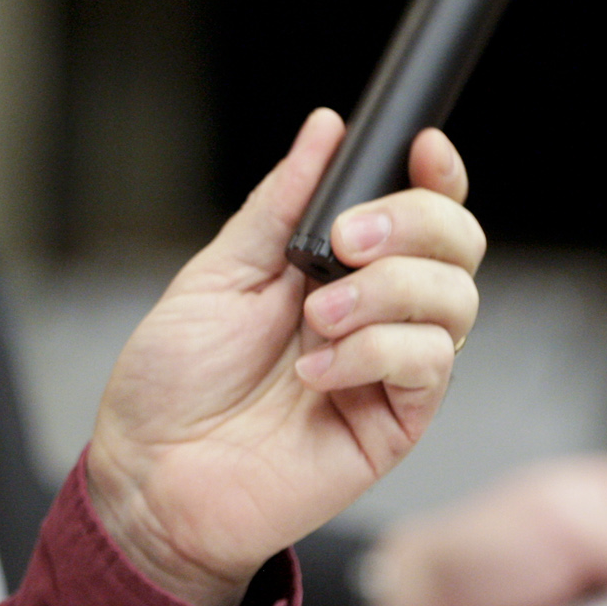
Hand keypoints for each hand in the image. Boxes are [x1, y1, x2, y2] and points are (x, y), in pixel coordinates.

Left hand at [86, 110, 483, 605]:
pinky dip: (376, 351)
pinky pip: (429, 365)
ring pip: (456, 300)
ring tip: (316, 317)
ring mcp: (389, 367)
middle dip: (414, 224)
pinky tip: (316, 370)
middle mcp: (375, 311)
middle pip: (457, 245)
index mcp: (335, 268)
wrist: (150, 476)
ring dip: (388, 291)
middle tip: (348, 240)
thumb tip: (326, 130)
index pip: (417, 209)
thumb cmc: (172, 383)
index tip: (423, 149)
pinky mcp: (396, 422)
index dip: (434, 174)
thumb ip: (278, 206)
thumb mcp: (216, 275)